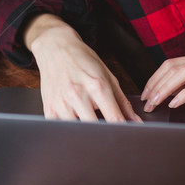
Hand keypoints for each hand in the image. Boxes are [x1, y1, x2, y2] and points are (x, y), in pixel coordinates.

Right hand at [25, 14, 141, 122]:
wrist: (56, 47)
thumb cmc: (82, 60)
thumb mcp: (107, 75)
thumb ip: (122, 101)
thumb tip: (135, 121)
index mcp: (97, 85)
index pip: (114, 119)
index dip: (123, 132)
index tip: (127, 137)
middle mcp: (79, 95)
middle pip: (96, 129)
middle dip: (104, 133)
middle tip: (107, 131)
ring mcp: (62, 103)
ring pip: (78, 132)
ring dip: (86, 131)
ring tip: (88, 119)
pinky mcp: (49, 109)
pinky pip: (62, 130)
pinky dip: (70, 129)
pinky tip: (74, 118)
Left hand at [140, 50, 184, 111]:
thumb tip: (175, 93)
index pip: (171, 63)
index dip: (154, 77)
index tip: (145, 92)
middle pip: (172, 67)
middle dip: (154, 84)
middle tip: (145, 101)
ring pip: (182, 73)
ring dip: (165, 89)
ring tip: (156, 102)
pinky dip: (184, 94)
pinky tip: (176, 103)